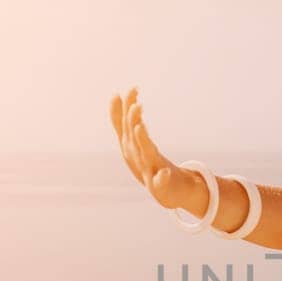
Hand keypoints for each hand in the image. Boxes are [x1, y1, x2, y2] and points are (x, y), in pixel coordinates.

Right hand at [109, 87, 198, 211]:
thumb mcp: (134, 141)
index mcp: (129, 146)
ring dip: (141, 141)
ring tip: (140, 127)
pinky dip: (160, 178)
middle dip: (133, 120)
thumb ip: (122, 119)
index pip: (126, 124)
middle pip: (132, 137)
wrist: (167, 191)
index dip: (127, 107)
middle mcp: (136, 158)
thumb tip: (114, 94)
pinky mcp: (159, 187)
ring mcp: (147, 172)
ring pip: (143, 156)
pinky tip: (165, 172)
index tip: (133, 88)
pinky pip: (159, 183)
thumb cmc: (148, 164)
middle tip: (138, 104)